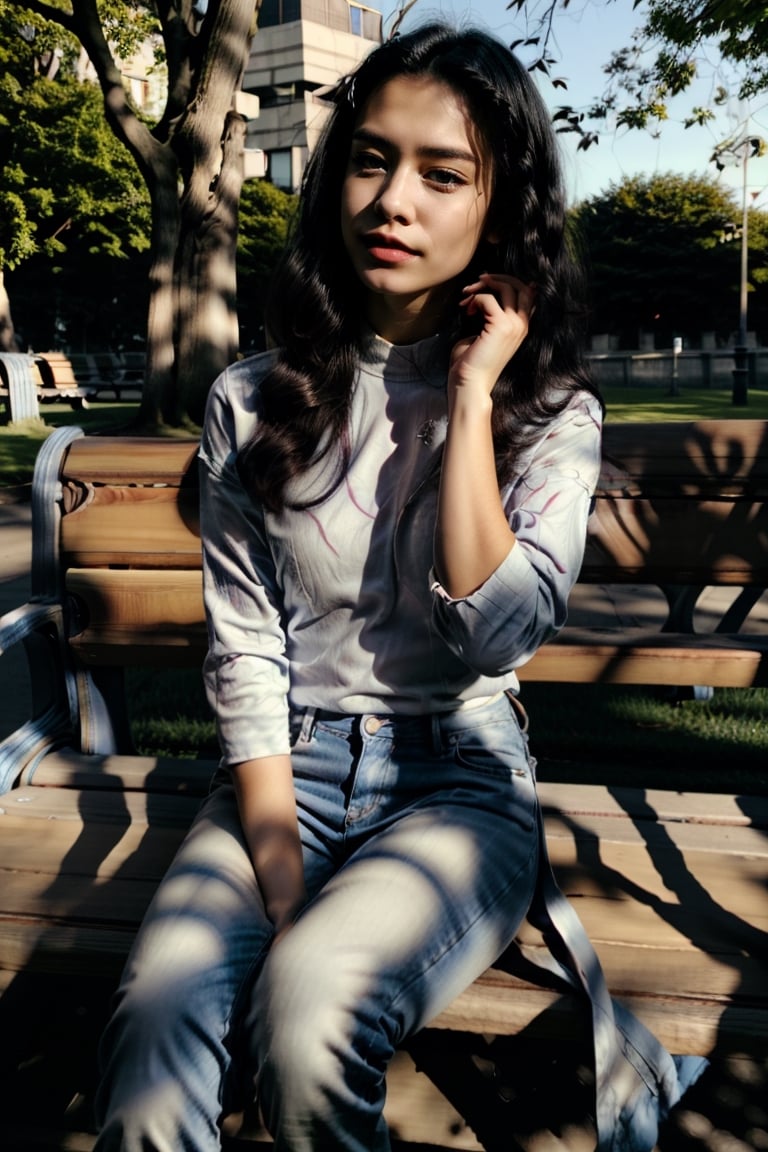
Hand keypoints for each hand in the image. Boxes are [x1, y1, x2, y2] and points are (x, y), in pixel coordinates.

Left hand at [449, 273, 535, 401]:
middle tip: (475, 282)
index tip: (485, 284)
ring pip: (506, 287)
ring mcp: (514, 325)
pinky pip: (488, 299)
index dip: (508, 281)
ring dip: (483, 285)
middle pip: (519, 285)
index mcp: (521, 327)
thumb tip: (485, 295)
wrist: (470, 383)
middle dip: (496, 278)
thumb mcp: (484, 332)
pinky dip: (475, 299)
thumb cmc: (472, 362)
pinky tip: (467, 311)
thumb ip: (490, 314)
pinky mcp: (501, 326)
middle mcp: (522, 324)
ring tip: (466, 294)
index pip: (526, 292)